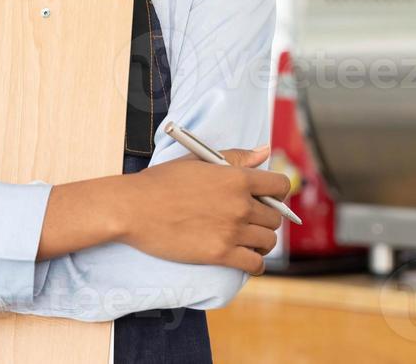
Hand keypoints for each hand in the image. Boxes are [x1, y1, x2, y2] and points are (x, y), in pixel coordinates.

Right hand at [115, 145, 289, 274]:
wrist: (135, 208)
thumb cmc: (162, 182)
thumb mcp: (200, 160)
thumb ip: (236, 156)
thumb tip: (265, 151)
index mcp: (238, 178)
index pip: (281, 186)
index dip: (278, 193)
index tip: (270, 199)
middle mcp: (241, 205)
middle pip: (275, 218)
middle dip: (267, 219)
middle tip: (251, 221)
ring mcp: (232, 231)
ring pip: (268, 241)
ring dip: (261, 241)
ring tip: (249, 240)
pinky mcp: (220, 254)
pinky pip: (255, 264)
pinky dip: (255, 264)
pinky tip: (247, 259)